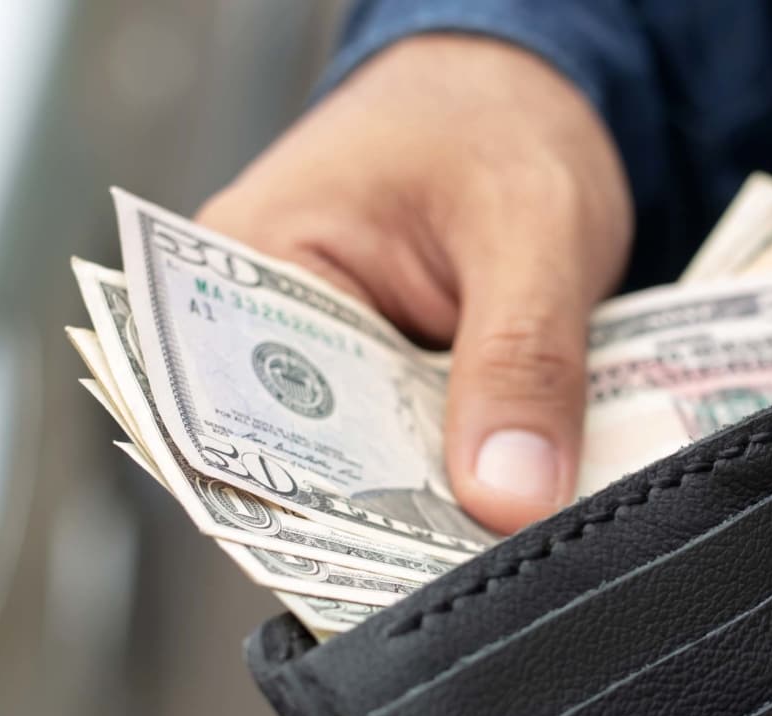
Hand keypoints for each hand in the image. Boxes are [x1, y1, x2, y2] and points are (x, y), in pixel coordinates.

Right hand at [197, 34, 631, 532]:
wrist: (530, 94)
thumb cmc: (497, 120)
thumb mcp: (532, 225)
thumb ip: (524, 359)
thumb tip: (510, 498)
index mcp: (243, 264)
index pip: (239, 419)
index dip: (315, 505)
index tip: (394, 565)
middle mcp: (261, 333)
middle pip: (306, 469)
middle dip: (395, 525)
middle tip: (478, 563)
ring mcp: (326, 376)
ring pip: (374, 483)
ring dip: (442, 510)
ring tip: (508, 537)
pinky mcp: (387, 403)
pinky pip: (421, 468)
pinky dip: (474, 482)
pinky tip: (525, 501)